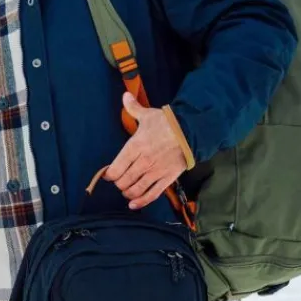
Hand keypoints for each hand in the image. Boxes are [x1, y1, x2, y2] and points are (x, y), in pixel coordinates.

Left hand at [102, 93, 187, 209]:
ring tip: (127, 190)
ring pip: (135, 189)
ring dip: (128, 193)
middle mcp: (143, 162)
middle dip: (119, 183)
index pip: (115, 168)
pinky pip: (151, 194)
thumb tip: (125, 96)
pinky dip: (141, 202)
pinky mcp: (167, 179)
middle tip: (120, 180)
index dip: (109, 174)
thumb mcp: (148, 114)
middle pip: (123, 181)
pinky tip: (133, 205)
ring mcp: (155, 172)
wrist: (191, 131)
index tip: (109, 174)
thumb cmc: (167, 123)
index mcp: (134, 146)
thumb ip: (133, 108)